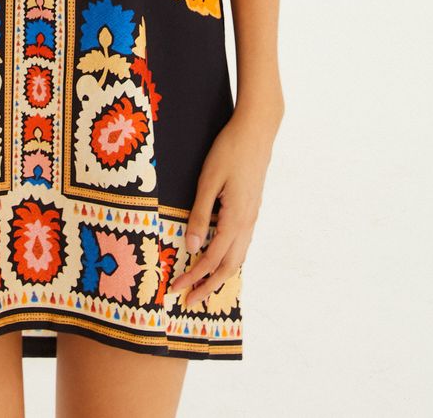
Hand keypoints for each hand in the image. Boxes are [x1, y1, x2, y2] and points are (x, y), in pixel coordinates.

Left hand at [168, 102, 281, 307]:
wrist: (257, 130)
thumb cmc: (229, 150)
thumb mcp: (208, 180)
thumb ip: (200, 214)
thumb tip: (191, 246)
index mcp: (235, 219)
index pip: (211, 259)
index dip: (193, 278)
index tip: (175, 290)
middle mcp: (247, 223)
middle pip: (228, 267)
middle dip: (208, 286)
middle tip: (189, 302)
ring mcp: (252, 216)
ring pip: (238, 257)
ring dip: (220, 275)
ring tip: (204, 286)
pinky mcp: (252, 208)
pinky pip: (242, 244)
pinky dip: (230, 259)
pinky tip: (221, 257)